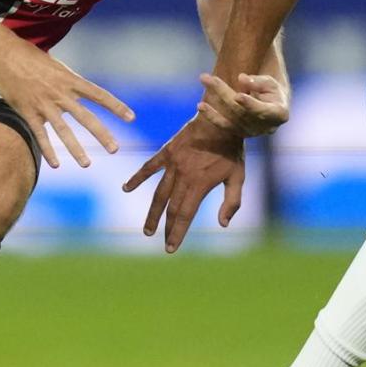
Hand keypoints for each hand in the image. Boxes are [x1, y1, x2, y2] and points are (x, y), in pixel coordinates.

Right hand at [0, 34, 133, 167]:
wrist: (4, 54)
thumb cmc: (30, 57)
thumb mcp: (56, 65)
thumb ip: (67, 80)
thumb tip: (76, 90)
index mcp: (70, 80)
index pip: (98, 95)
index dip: (116, 106)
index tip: (131, 117)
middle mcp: (60, 94)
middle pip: (86, 117)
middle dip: (102, 134)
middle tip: (114, 149)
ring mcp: (44, 104)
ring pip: (64, 130)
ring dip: (76, 149)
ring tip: (87, 163)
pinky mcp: (28, 112)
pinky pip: (40, 135)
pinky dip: (48, 150)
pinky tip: (56, 164)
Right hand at [121, 116, 244, 252]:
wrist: (222, 118)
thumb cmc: (232, 149)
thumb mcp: (238, 176)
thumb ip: (232, 201)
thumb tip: (222, 225)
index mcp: (199, 184)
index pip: (185, 215)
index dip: (177, 233)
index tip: (170, 248)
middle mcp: (183, 176)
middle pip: (171, 208)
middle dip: (166, 228)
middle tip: (161, 242)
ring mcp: (173, 163)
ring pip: (158, 193)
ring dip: (152, 213)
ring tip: (147, 230)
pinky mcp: (167, 151)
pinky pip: (149, 167)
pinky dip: (137, 178)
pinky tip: (126, 188)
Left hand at [195, 72, 289, 136]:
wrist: (271, 105)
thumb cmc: (272, 91)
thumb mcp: (270, 82)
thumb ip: (258, 81)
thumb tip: (241, 79)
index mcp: (279, 114)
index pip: (263, 111)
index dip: (250, 104)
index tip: (238, 96)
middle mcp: (265, 128)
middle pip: (241, 111)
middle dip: (223, 93)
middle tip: (208, 77)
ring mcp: (252, 133)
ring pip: (230, 117)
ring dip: (215, 101)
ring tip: (203, 82)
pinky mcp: (239, 133)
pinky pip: (224, 125)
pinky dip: (211, 116)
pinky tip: (200, 106)